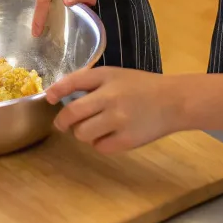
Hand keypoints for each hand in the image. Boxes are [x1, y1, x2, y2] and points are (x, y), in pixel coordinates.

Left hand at [48, 67, 180, 153]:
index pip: (73, 81)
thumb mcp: (115, 75)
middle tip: (63, 123)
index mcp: (106, 77)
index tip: (49, 98)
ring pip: (82, 134)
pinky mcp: (126, 141)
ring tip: (92, 128)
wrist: (173, 102)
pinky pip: (99, 147)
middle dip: (63, 121)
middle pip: (72, 114)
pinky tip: (109, 135)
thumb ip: (91, 83)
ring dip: (82, 133)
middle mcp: (110, 98)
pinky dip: (99, 143)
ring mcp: (118, 120)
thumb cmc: (141, 86)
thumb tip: (63, 97)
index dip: (57, 90)